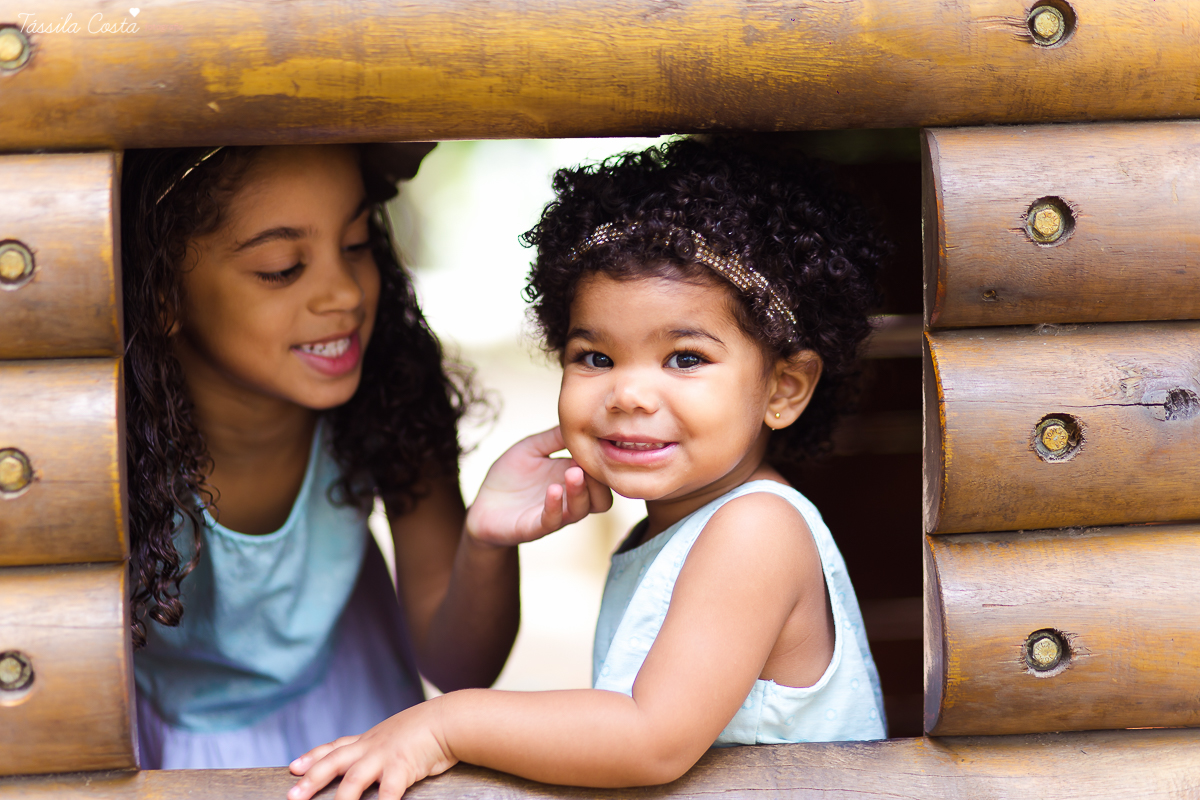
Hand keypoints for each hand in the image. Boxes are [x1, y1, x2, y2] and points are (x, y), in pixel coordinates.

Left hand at [288, 700, 456, 799]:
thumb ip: (386, 746)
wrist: (451, 719)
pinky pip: (386, 793)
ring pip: (352, 779)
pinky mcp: (402, 768)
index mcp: (371, 740)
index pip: (335, 747)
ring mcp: (384, 756)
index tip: (293, 767)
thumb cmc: (431, 729)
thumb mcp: (400, 734)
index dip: (313, 757)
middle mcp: (372, 747)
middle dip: (311, 779)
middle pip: (334, 762)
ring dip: (338, 799)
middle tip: (291, 796)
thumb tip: (380, 761)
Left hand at [466, 427, 612, 546]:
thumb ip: (554, 436)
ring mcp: (554, 514)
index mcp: (572, 478)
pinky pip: (552, 520)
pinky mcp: (534, 526)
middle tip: (593, 462)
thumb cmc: (510, 476)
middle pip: (602, 499)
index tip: (602, 443)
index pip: (601, 475)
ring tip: (574, 473)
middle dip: (601, 482)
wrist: (484, 505)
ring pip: (581, 510)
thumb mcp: (532, 448)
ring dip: (581, 491)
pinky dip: (555, 505)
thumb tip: (579, 419)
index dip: (605, 461)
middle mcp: (569, 499)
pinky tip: (553, 489)